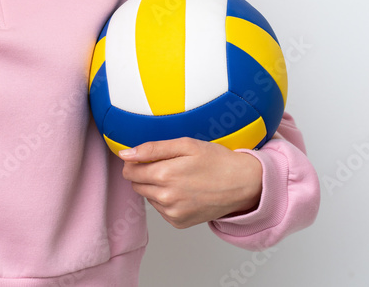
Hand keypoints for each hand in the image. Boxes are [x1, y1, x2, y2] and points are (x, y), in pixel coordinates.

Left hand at [118, 137, 261, 228]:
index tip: (146, 158)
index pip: (129, 171)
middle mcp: (166, 198)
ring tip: (179, 178)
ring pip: (148, 196)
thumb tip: (125, 154)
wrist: (243, 184)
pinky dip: (167, 200)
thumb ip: (151, 149)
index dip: (134, 162)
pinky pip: (161, 209)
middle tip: (168, 166)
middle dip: (145, 174)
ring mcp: (173, 213)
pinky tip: (183, 191)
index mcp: (164, 175)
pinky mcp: (179, 222)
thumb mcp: (185, 145)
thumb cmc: (216, 161)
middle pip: (136, 185)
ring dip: (156, 187)